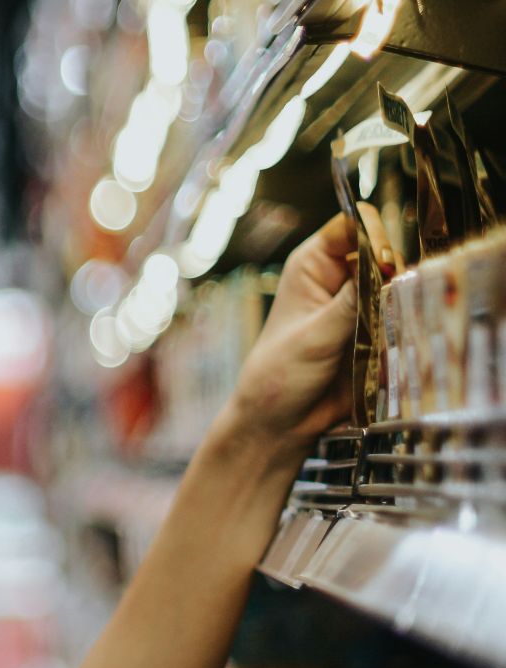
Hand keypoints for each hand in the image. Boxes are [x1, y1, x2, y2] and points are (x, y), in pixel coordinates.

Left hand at [225, 204, 394, 448]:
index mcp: (312, 265)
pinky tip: (396, 341)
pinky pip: (404, 315)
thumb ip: (351, 303)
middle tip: (389, 300)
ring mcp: (360, 303)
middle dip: (393, 272)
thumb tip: (385, 270)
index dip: (373, 236)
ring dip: (402, 301)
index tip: (383, 262)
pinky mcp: (376, 329)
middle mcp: (338, 278)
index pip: (352, 226)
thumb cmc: (280, 375)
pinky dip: (407, 324)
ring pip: (399, 284)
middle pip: (384, 252)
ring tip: (388, 327)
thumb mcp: (314, 336)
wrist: (281, 421)